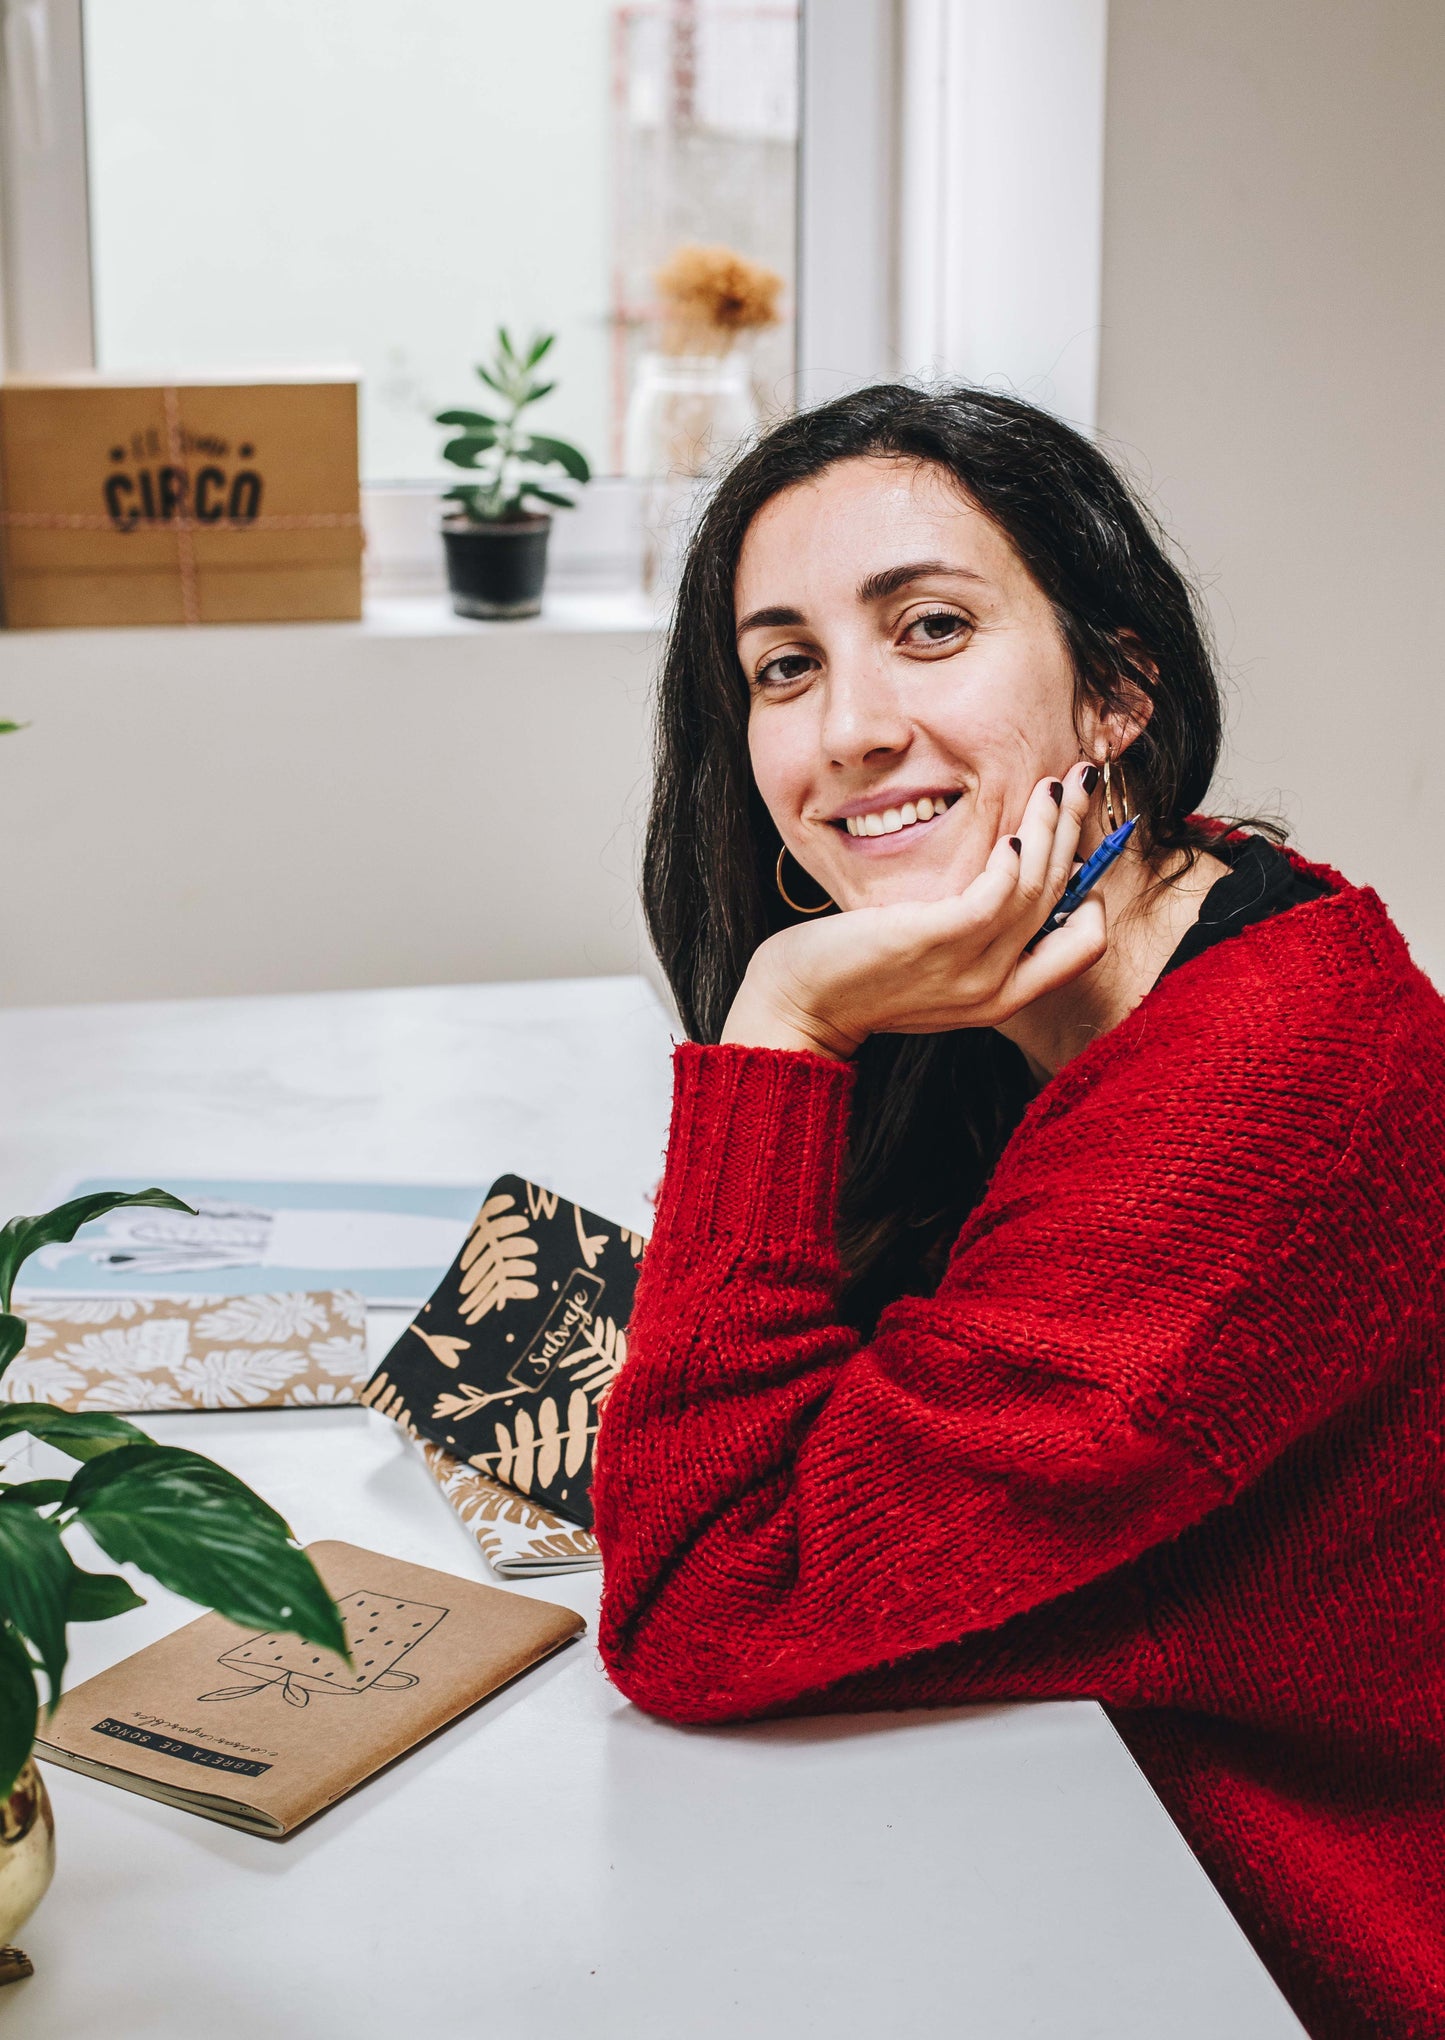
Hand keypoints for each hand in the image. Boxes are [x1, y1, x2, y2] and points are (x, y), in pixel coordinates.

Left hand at [721, 763, 1107, 1059]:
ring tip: (1050, 786)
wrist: (800, 1004)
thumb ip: (974, 934)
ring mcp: (970, 971)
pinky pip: (997, 895)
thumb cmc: (860, 973)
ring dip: (1050, 829)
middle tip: (1080, 781)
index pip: (1083, 945)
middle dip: (1078, 833)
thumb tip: (1007, 878)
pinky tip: (1010, 832)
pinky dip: (1014, 858)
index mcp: (1003, 995)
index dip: (1091, 890)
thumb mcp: (934, 961)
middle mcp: (997, 989)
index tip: (1072, 840)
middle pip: (1066, 904)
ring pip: (1039, 889)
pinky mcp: (935, 942)